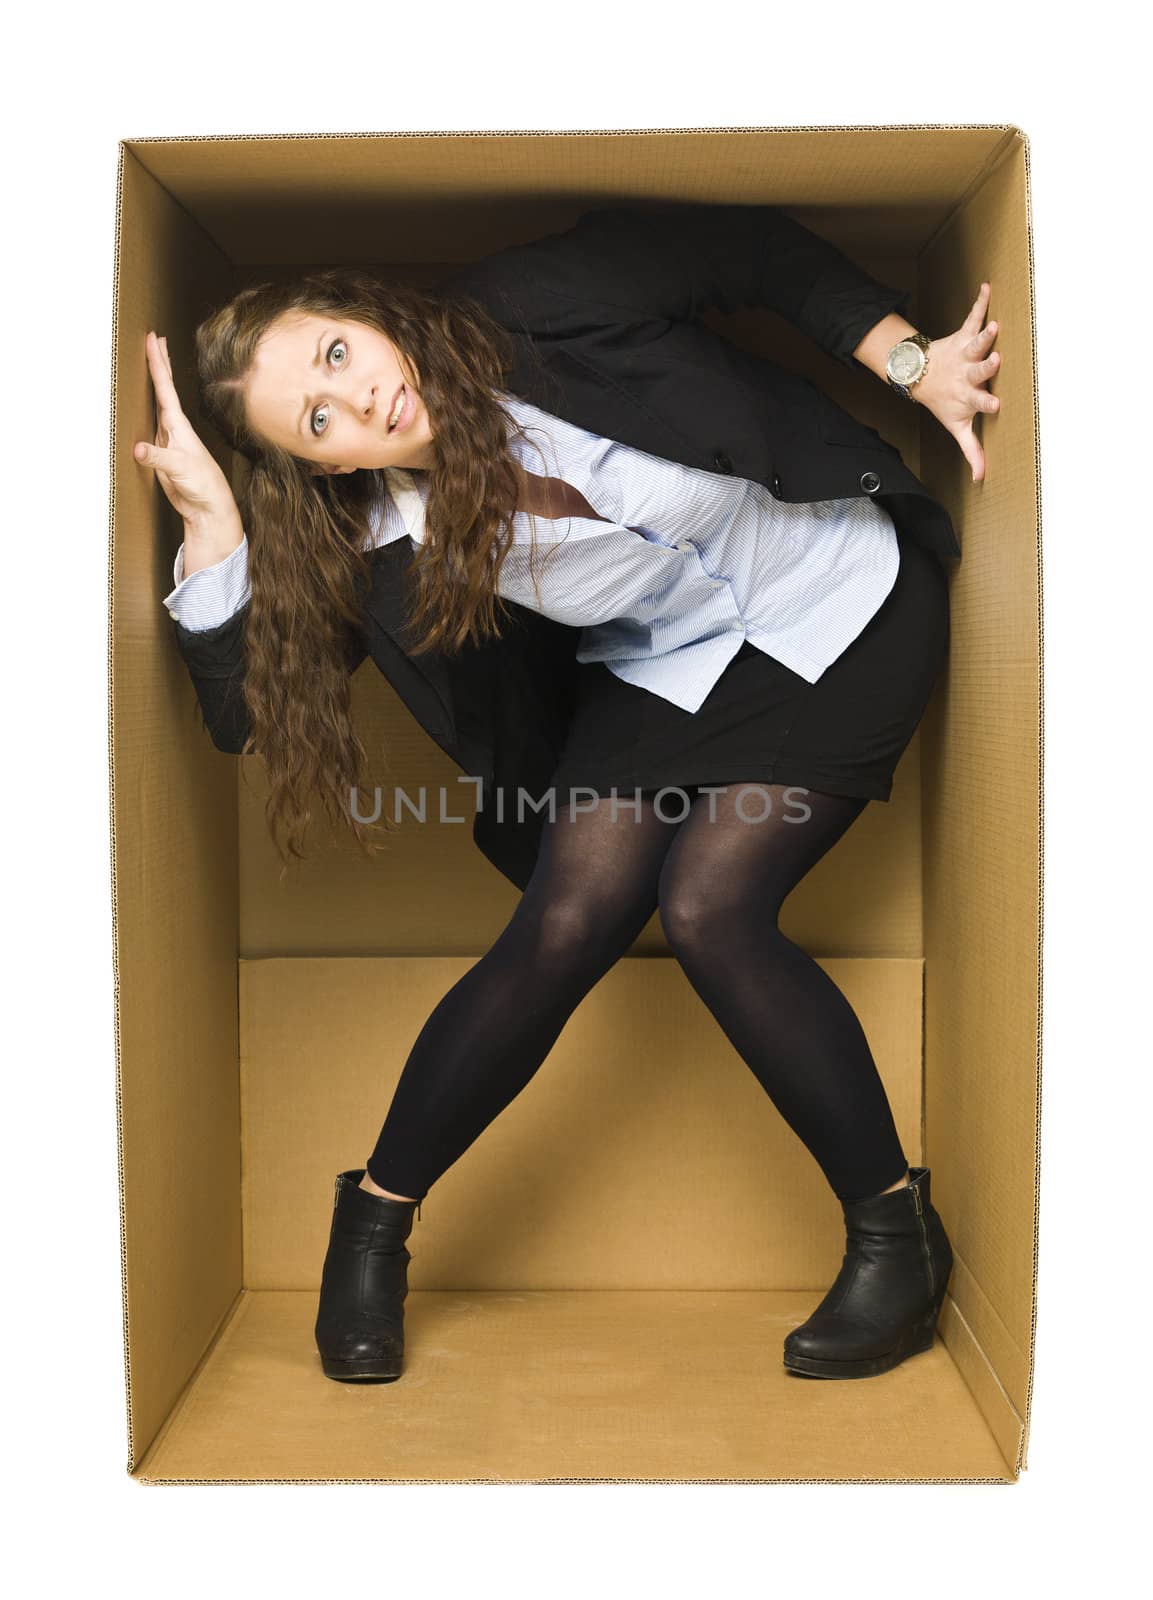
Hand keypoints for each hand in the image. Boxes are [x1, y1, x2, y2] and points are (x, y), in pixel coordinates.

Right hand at [134, 331, 241, 532]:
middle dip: (159, 363)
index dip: (158, 362)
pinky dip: (145, 410)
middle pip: (164, 388)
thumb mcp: (180, 469)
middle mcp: (173, 427)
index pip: (165, 387)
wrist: (208, 508)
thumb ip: (158, 458)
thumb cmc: (203, 485)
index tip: (153, 338)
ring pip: (157, 403)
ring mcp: (167, 439)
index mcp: (178, 426)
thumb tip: (137, 448)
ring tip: (149, 362)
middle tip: (154, 337)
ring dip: (153, 383)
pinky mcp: (161, 453)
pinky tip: (141, 405)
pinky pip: (149, 424)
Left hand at [914, 284, 1001, 483]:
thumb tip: (981, 478)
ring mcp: (964, 354)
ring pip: (975, 345)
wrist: (919, 377)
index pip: (979, 403)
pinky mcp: (962, 336)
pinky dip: (979, 303)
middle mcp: (967, 375)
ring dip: (984, 335)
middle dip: (986, 366)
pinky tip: (986, 286)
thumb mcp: (956, 427)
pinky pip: (971, 318)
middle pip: (977, 372)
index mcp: (968, 397)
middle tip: (995, 360)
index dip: (986, 404)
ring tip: (995, 325)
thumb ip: (971, 450)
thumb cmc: (945, 402)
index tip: (996, 405)